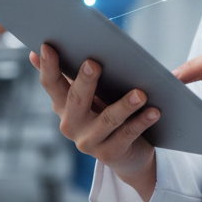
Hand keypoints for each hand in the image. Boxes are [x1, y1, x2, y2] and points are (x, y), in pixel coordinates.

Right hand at [30, 44, 157, 201]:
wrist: (128, 155)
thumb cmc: (109, 113)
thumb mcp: (93, 95)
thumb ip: (79, 74)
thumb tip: (56, 48)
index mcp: (64, 105)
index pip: (51, 84)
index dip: (48, 66)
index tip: (47, 46)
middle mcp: (71, 124)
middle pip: (76, 99)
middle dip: (85, 80)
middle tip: (94, 63)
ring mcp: (89, 141)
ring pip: (107, 119)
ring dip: (124, 105)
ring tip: (140, 93)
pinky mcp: (110, 154)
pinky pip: (128, 134)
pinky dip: (142, 121)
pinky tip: (154, 111)